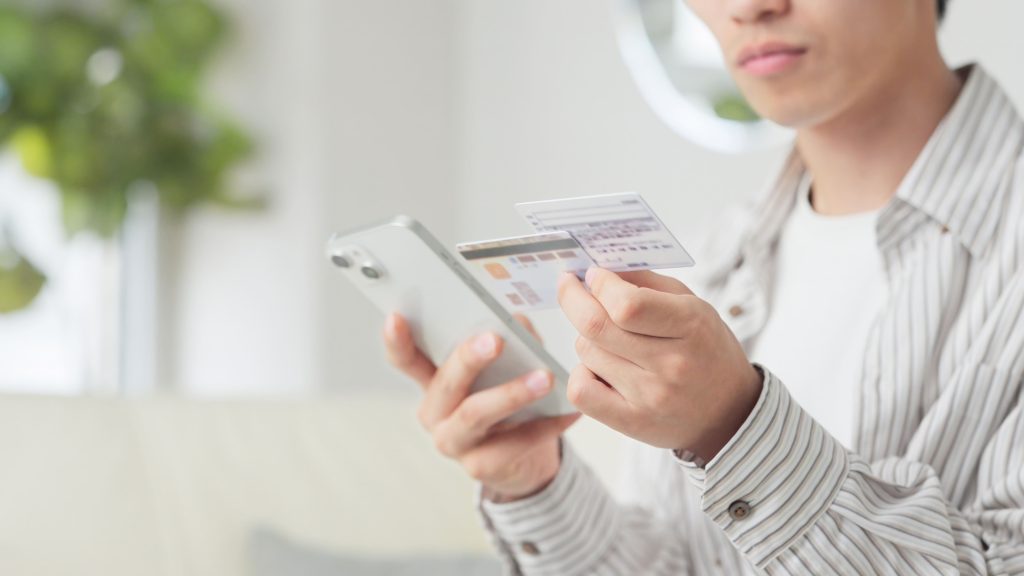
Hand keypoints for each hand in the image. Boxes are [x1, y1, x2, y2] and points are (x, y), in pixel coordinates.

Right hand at [383, 313, 580, 500]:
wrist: (521, 460)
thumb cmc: (507, 402)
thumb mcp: (504, 369)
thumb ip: (508, 342)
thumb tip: (517, 319)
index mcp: (433, 382)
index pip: (405, 360)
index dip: (397, 341)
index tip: (396, 317)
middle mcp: (435, 413)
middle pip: (446, 383)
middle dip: (468, 359)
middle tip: (496, 339)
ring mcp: (454, 442)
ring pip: (476, 414)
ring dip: (512, 393)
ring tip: (546, 378)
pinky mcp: (480, 466)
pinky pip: (514, 443)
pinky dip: (546, 425)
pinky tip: (569, 410)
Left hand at [557, 268, 760, 462]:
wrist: (728, 412)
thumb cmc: (705, 350)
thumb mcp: (692, 305)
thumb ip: (646, 282)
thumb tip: (598, 268)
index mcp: (692, 325)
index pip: (627, 304)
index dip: (600, 284)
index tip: (593, 275)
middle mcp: (672, 363)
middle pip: (596, 326)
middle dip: (573, 298)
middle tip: (571, 287)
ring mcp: (651, 397)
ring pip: (586, 352)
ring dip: (588, 338)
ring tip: (610, 340)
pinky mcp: (633, 422)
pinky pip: (581, 391)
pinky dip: (581, 373)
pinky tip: (599, 369)